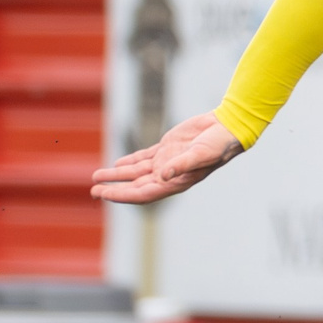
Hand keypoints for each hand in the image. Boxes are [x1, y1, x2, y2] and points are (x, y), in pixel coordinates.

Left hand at [92, 112, 242, 203]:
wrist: (230, 127)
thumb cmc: (220, 144)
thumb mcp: (201, 153)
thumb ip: (182, 164)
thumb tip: (161, 175)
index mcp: (176, 181)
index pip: (143, 193)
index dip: (121, 195)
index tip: (103, 193)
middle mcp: (169, 174)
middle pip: (135, 186)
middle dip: (114, 189)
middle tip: (93, 191)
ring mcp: (168, 161)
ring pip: (136, 172)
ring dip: (117, 175)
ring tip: (96, 177)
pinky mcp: (168, 148)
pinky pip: (144, 157)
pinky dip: (130, 161)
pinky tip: (117, 163)